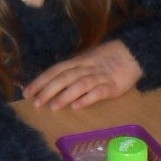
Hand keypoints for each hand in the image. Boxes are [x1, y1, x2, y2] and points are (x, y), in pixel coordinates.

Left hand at [22, 40, 141, 109]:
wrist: (134, 53)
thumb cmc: (108, 58)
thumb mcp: (87, 59)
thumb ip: (73, 69)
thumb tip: (52, 80)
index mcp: (78, 61)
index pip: (55, 70)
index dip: (41, 81)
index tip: (27, 92)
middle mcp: (86, 68)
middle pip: (64, 78)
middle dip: (48, 90)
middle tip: (36, 103)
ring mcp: (99, 77)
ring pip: (79, 85)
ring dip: (65, 95)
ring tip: (53, 107)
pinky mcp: (112, 86)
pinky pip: (98, 92)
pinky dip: (87, 98)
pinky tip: (77, 106)